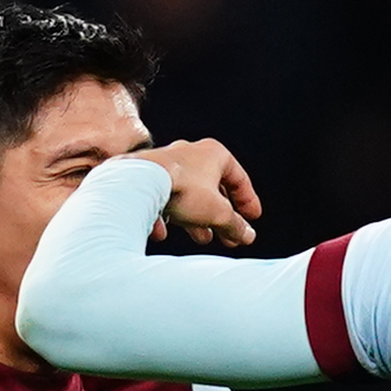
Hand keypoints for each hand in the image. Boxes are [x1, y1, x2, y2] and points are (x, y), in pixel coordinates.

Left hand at [144, 136, 259, 248]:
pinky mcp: (148, 175)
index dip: (248, 201)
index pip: (239, 178)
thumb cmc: (181, 188)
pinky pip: (166, 196)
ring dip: (199, 217)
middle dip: (222, 216)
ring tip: (204, 237)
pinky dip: (172, 214)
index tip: (252, 218)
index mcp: (214, 153)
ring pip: (189, 194)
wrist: (138, 183)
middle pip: (213, 188)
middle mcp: (191, 154)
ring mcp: (167, 163)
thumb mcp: (218, 213)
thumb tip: (247, 235)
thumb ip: (236, 225)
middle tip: (230, 236)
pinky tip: (169, 231)